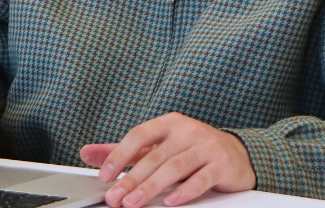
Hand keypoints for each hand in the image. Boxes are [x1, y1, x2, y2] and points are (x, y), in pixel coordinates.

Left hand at [80, 113, 254, 206]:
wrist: (237, 155)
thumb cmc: (191, 150)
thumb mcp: (158, 146)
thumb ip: (125, 151)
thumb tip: (88, 152)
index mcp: (169, 123)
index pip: (139, 135)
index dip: (119, 155)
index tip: (105, 175)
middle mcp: (187, 131)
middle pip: (154, 156)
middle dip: (131, 179)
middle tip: (115, 197)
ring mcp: (206, 146)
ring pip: (174, 167)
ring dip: (151, 187)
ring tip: (134, 202)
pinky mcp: (222, 164)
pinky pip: (200, 178)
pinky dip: (184, 191)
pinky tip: (170, 201)